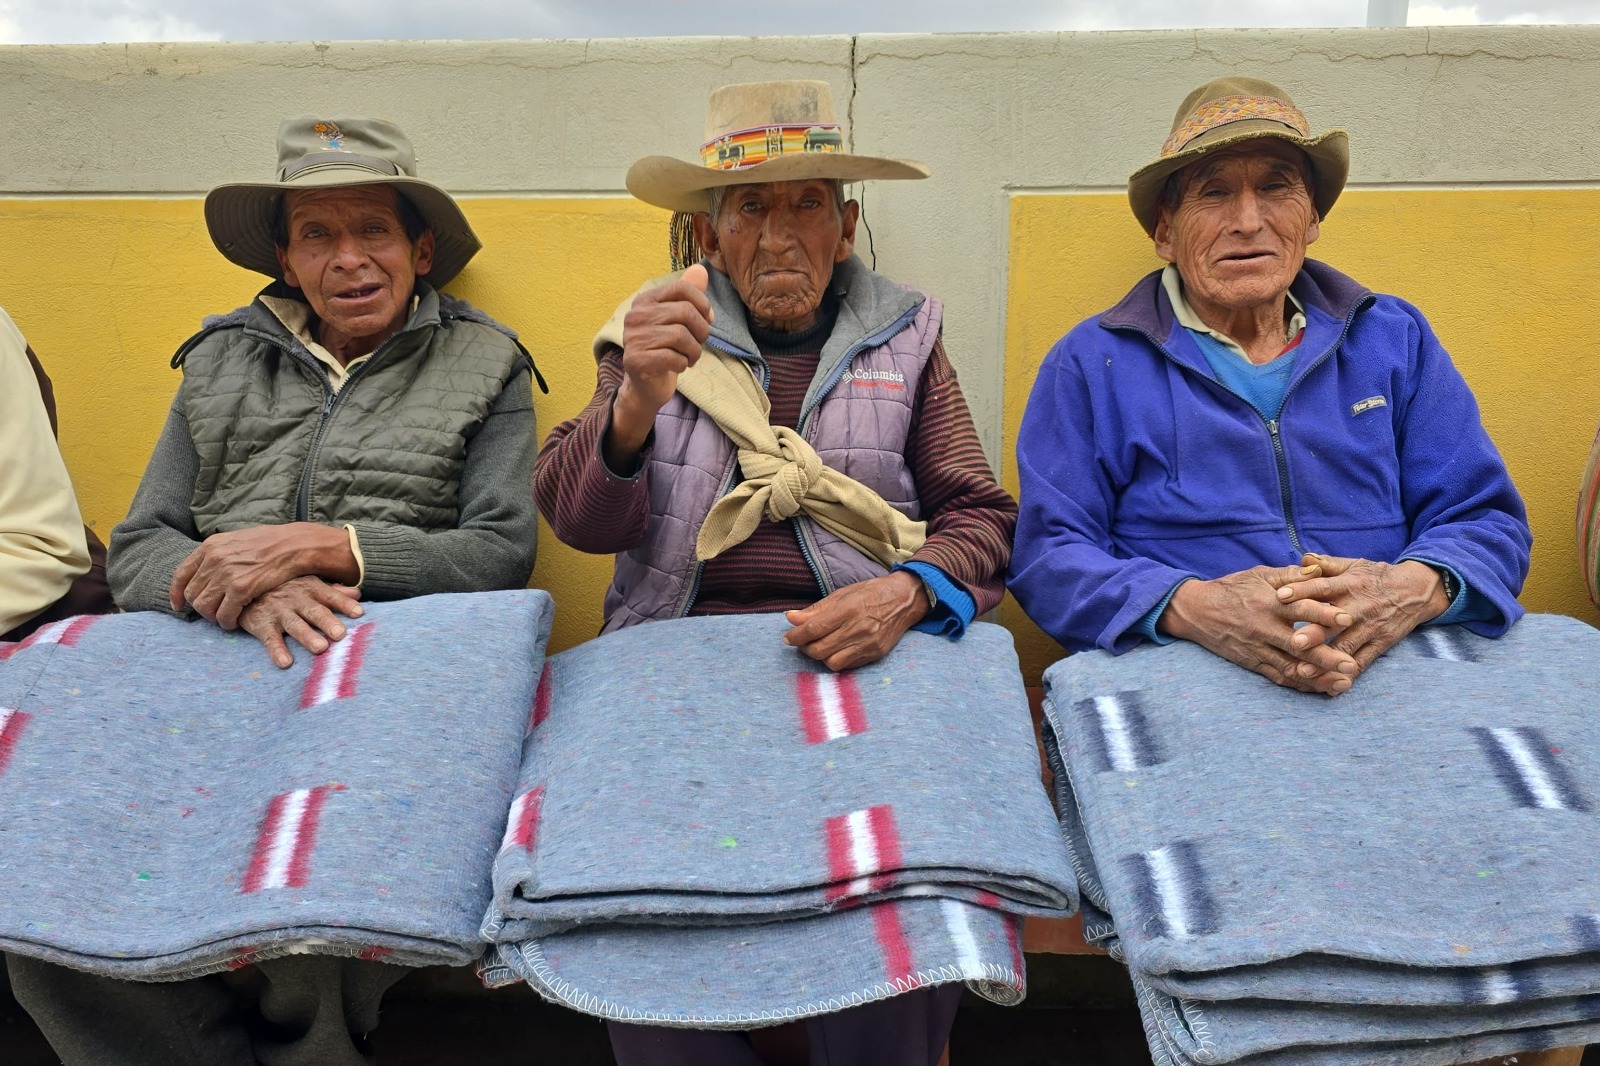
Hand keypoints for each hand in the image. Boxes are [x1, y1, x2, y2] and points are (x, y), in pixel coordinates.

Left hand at [170, 523, 358, 629]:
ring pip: (204, 607)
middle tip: (213, 613)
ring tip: (225, 618)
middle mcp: (214, 559)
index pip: (181, 574)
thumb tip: (206, 570)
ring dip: (213, 617)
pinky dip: (227, 622)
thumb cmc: (271, 544)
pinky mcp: (241, 589)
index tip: (179, 605)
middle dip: (200, 608)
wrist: (295, 545)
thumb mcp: (237, 541)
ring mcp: (226, 574)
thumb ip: (219, 554)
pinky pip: (224, 615)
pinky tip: (234, 622)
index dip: (176, 594)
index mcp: (210, 546)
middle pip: (192, 594)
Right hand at [237, 576, 363, 668]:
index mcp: (311, 588)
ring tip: (321, 648)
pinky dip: (277, 650)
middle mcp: (296, 599)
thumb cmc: (286, 587)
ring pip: (295, 625)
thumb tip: (358, 593)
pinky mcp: (262, 625)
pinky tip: (286, 663)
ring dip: (307, 636)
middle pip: (315, 611)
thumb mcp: (308, 583)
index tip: (359, 613)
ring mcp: (279, 612)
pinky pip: (270, 639)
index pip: (331, 596)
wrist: (246, 586)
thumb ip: (333, 591)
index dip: (344, 604)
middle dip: (328, 622)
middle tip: (341, 634)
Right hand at [606, 264, 714, 468]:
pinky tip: (678, 366)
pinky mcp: (636, 360)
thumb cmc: (665, 348)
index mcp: (645, 301)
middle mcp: (635, 316)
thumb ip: (688, 294)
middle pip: (685, 312)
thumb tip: (701, 269)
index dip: (702, 303)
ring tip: (690, 357)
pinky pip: (673, 357)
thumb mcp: (678, 319)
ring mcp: (633, 338)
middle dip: (701, 331)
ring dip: (694, 351)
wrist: (647, 385)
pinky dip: (683, 364)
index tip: (707, 320)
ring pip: (681, 336)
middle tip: (698, 344)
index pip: (681, 288)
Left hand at [782, 571, 930, 671]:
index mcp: (848, 610)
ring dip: (819, 657)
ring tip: (818, 646)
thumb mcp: (842, 594)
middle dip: (804, 648)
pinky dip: (836, 660)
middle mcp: (858, 629)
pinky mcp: (875, 655)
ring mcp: (868, 645)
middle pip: (819, 649)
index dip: (796, 636)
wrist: (904, 600)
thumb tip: (791, 618)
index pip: (814, 629)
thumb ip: (816, 609)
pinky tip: (834, 650)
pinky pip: (848, 666)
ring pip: (831, 662)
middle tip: (801, 642)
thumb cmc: (871, 593)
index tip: (788, 638)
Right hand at [1160, 563, 1357, 694]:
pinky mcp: (1252, 662)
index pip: (1298, 609)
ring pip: (1289, 667)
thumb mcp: (1259, 575)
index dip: (1322, 614)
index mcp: (1267, 603)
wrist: (1196, 611)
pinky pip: (1277, 676)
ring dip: (1317, 677)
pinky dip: (1298, 684)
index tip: (1347, 619)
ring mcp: (1257, 649)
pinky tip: (1318, 688)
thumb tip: (1318, 569)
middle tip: (1351, 664)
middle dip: (1325, 656)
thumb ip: (1290, 575)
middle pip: (1297, 645)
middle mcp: (1263, 628)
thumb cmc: (1231, 589)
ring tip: (1342, 683)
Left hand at [1275, 553, 1447, 676]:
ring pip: (1346, 646)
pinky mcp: (1381, 644)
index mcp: (1348, 585)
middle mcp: (1358, 607)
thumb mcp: (1353, 565)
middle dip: (1314, 633)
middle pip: (1333, 621)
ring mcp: (1370, 628)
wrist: (1417, 590)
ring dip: (1325, 660)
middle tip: (1293, 642)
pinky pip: (1363, 661)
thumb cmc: (1376, 577)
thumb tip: (1303, 559)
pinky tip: (1331, 687)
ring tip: (1303, 672)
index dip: (1301, 590)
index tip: (1280, 596)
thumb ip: (1326, 564)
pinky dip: (1348, 674)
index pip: (1322, 587)